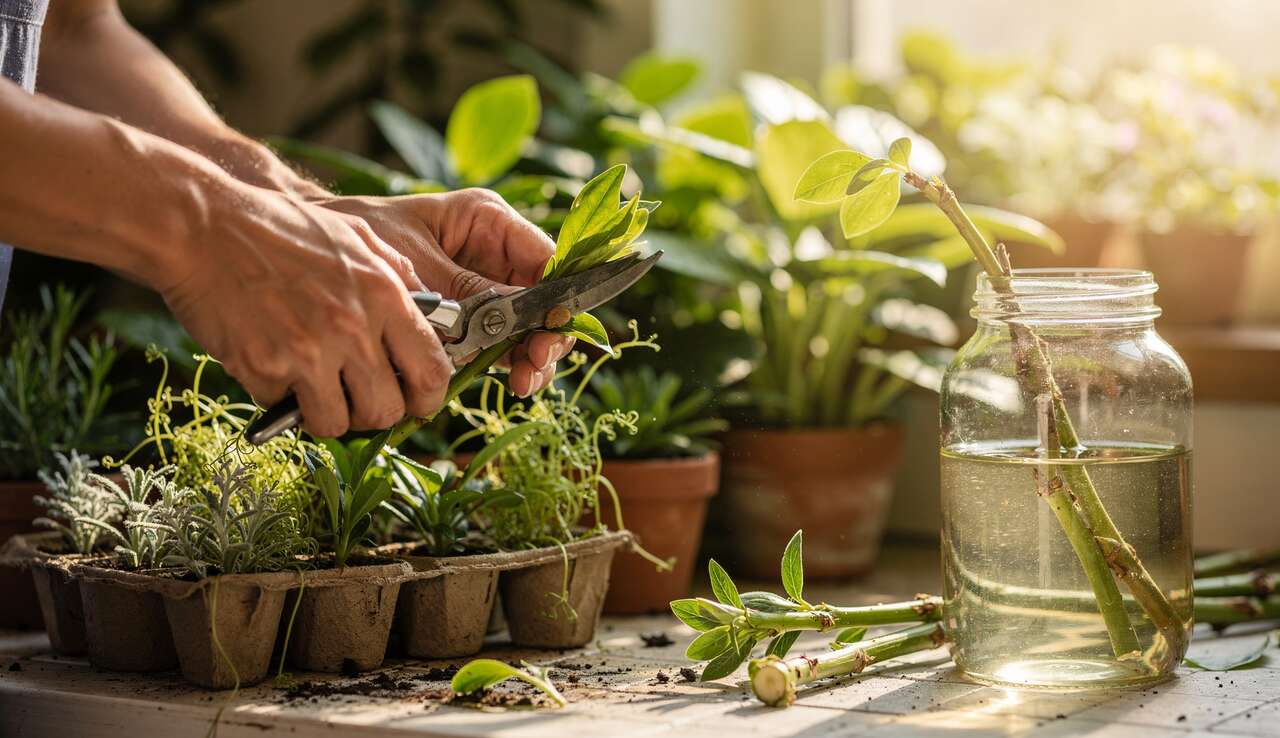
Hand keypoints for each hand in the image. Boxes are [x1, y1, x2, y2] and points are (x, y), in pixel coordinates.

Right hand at [157, 189, 452, 436]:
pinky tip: (271, 362)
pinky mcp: (262, 368)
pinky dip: (278, 396)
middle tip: (358, 397)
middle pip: (387, 410)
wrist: (204, 224)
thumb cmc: (282, 228)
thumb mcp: (357, 235)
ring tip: (315, 387)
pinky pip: (283, 408)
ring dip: (329, 414)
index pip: (431, 371)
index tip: (418, 401)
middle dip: (376, 413)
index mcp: (384, 295)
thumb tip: (433, 310)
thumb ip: (399, 275)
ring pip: (338, 424)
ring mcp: (306, 352)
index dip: (429, 398)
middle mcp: (352, 328)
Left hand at [320, 189, 573, 395]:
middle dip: (546, 335)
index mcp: (488, 222)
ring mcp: (487, 289)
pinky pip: (501, 344)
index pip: (544, 257)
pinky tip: (510, 383)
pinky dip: (508, 365)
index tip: (550, 330)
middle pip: (545, 299)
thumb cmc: (359, 237)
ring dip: (532, 357)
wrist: (313, 254)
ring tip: (523, 382)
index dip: (557, 296)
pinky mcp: (471, 321)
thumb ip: (464, 289)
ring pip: (529, 327)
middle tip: (532, 366)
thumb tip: (512, 316)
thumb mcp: (414, 260)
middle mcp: (496, 255)